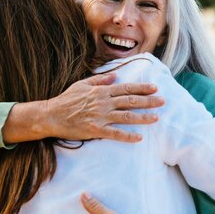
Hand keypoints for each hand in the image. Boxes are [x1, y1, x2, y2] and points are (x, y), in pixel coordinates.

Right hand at [3, 72, 164, 143]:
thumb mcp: (82, 84)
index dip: (142, 88)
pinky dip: (128, 136)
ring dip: (143, 117)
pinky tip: (139, 137)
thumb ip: (99, 80)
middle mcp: (103, 102)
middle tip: (163, 101)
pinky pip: (115, 134)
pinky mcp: (95, 130)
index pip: (126, 88)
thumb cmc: (66, 100)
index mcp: (101, 91)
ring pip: (126, 116)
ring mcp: (100, 116)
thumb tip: (114, 76)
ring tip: (156, 118)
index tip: (155, 88)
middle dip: (149, 101)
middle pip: (131, 101)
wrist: (51, 115)